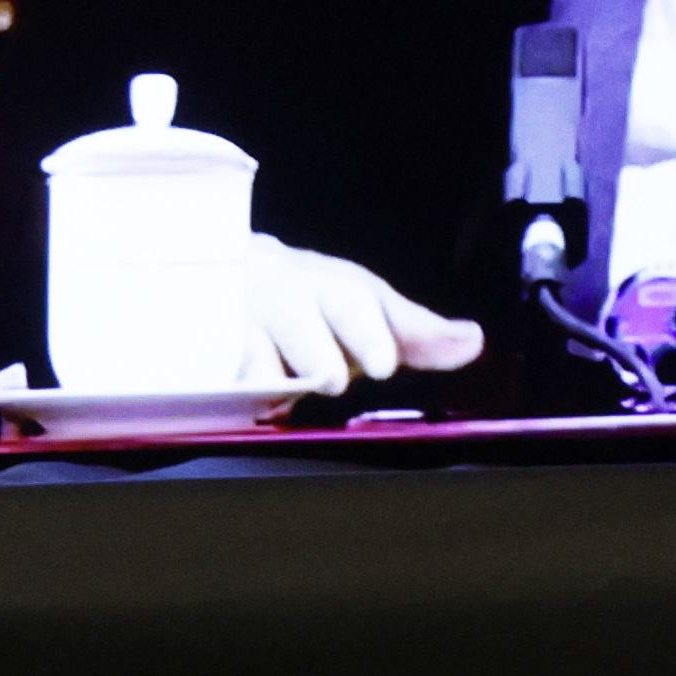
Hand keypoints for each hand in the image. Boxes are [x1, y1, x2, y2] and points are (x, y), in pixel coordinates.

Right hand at [230, 234, 487, 391]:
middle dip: (317, 351)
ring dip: (267, 369)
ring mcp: (236, 319)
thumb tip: (472, 342)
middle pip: (299, 316)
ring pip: (252, 342)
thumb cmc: (308, 303)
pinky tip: (234, 397)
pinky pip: (213, 365)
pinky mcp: (203, 345)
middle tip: (331, 377)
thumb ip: (415, 333)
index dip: (368, 332)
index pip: (352, 300)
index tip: (383, 363)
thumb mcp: (362, 309)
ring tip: (279, 394)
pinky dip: (225, 384)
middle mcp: (279, 294)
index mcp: (326, 284)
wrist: (225, 278)